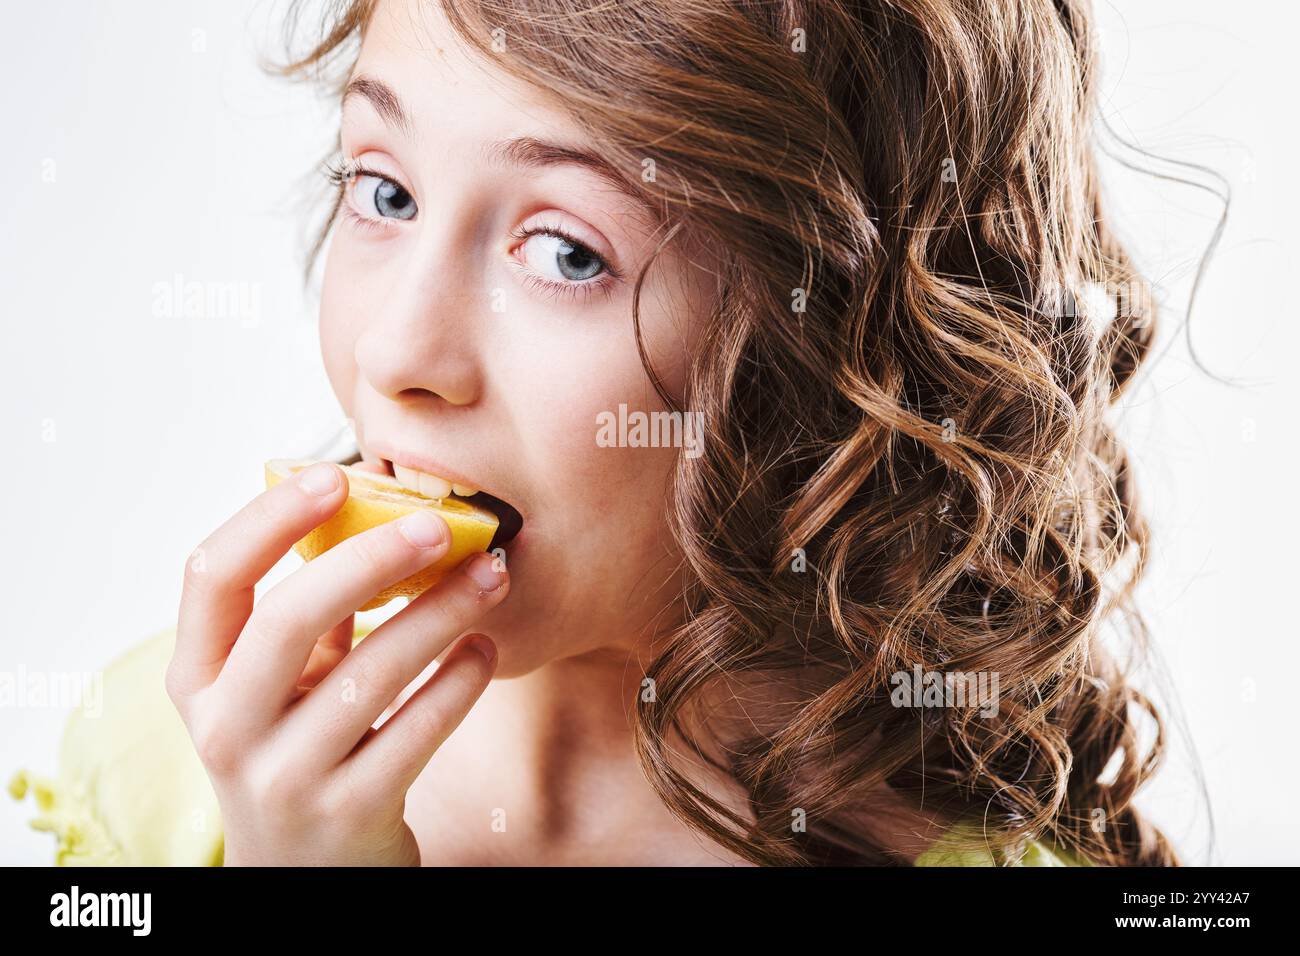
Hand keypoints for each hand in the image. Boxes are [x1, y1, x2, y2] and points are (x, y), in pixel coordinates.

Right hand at [166, 460, 509, 864]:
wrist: (303, 878)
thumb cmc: (296, 752)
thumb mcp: (274, 690)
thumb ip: (304, 619)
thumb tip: (377, 514)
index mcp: (199, 678)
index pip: (210, 577)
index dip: (268, 518)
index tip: (335, 473)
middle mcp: (226, 728)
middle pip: (290, 619)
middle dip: (371, 559)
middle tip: (441, 525)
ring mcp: (284, 777)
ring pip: (371, 674)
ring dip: (441, 613)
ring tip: (492, 577)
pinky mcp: (350, 813)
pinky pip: (418, 730)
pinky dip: (460, 680)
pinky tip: (485, 648)